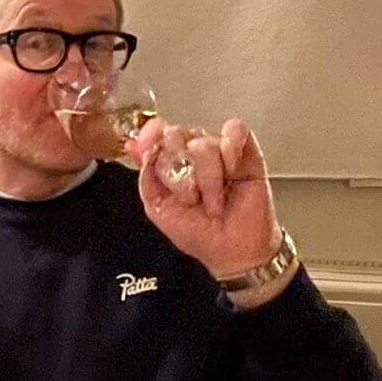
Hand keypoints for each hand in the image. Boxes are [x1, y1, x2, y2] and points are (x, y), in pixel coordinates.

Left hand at [127, 117, 283, 283]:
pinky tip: (232, 170)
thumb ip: (146, 176)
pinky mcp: (247, 151)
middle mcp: (192, 153)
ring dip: (208, 177)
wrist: (232, 250)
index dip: (150, 135)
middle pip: (176, 134)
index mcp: (169, 162)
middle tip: (190, 196)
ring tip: (214, 200)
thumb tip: (134, 146)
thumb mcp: (158, 209)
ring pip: (203, 141)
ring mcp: (218, 150)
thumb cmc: (198, 233)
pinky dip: (231, 148)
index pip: (155, 133)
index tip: (149, 148)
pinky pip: (235, 130)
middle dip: (180, 168)